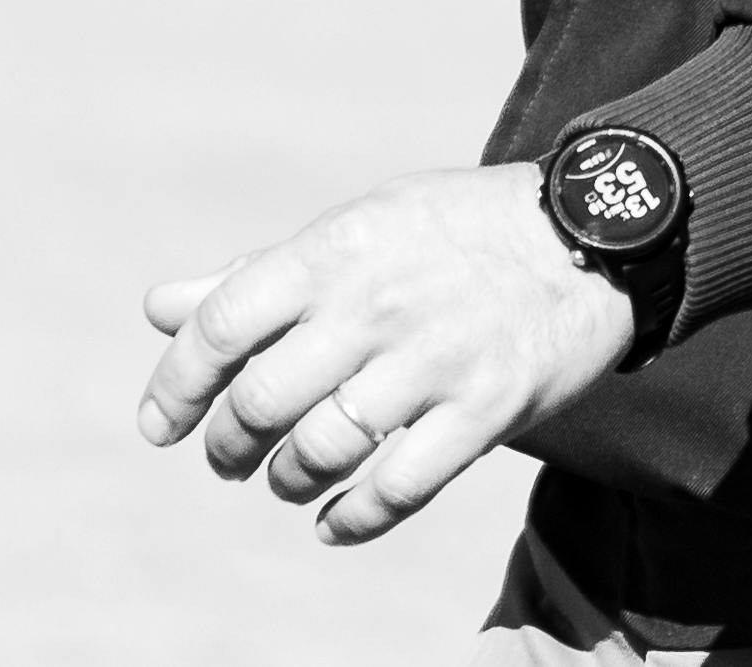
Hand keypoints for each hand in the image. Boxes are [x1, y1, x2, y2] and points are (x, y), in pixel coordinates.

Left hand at [133, 160, 637, 544]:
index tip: (160, 425)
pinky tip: (334, 521)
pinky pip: (399, 488)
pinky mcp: (486, 409)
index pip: (220, 324)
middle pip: (262, 400)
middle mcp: (375, 304)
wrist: (591, 230)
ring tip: (286, 481)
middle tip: (227, 460)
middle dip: (227, 446)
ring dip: (287, 481)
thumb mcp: (354, 228)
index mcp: (333, 250)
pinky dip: (352, 519)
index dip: (176, 384)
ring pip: (322, 451)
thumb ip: (257, 276)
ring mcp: (433, 360)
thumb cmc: (453, 231)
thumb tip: (159, 306)